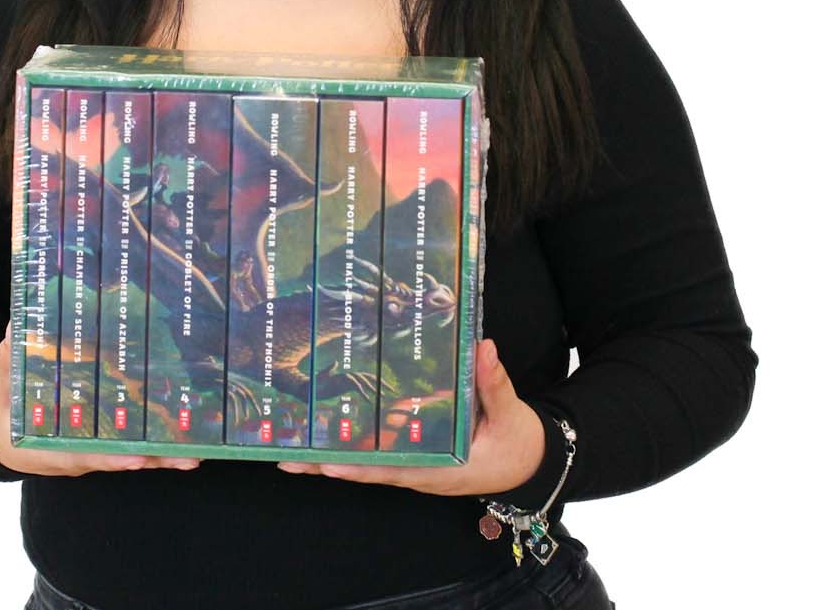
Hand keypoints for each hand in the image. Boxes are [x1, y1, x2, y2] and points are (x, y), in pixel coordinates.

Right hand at [0, 322, 199, 476]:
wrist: (1, 433)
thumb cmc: (1, 408)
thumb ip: (10, 360)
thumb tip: (18, 328)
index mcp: (50, 447)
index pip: (82, 454)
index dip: (109, 457)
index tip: (134, 458)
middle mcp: (78, 452)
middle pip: (120, 458)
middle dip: (153, 458)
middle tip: (189, 455)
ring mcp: (93, 448)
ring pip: (132, 453)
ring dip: (163, 452)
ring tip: (197, 449)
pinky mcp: (104, 438)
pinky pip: (131, 440)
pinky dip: (154, 438)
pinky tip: (182, 430)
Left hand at [275, 339, 544, 495]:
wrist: (529, 461)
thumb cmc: (518, 444)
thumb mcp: (511, 416)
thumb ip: (494, 385)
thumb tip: (483, 348)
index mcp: (441, 468)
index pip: (394, 469)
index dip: (361, 467)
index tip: (328, 463)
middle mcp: (419, 468)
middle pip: (367, 468)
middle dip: (327, 462)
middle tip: (287, 454)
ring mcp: (414, 459)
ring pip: (367, 458)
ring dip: (330, 451)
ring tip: (291, 442)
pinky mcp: (414, 445)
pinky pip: (379, 444)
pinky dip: (353, 437)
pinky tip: (327, 424)